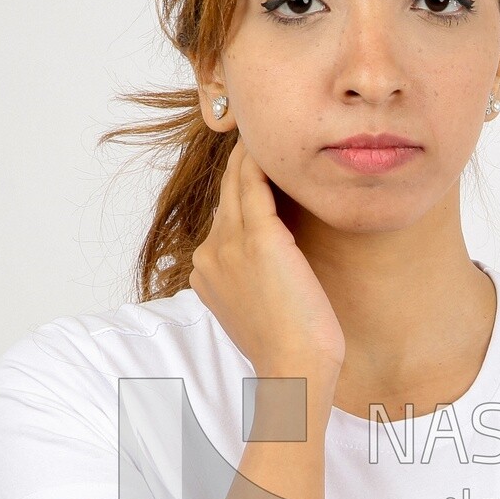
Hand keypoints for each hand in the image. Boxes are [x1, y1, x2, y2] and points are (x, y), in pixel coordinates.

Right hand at [190, 136, 346, 374]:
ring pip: (237, 182)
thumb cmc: (288, 347)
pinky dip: (264, 161)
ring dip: (252, 153)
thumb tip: (272, 267)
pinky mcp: (260, 240)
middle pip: (225, 193)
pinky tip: (276, 144)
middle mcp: (209, 253)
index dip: (238, 187)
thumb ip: (253, 280)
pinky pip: (256, 184)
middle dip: (241, 162)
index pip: (222, 216)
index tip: (258, 164)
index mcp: (205, 271)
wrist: (294, 370)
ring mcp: (229, 245)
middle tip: (264, 131)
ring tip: (271, 128)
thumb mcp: (259, 309)